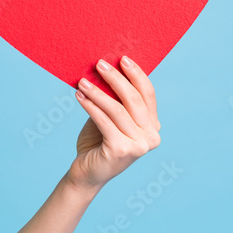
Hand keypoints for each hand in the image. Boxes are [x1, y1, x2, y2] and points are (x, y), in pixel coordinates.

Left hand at [67, 55, 160, 194]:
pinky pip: (104, 121)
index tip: (122, 58)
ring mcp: (139, 145)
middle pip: (134, 99)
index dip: (136, 74)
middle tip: (99, 64)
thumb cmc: (97, 142)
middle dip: (115, 78)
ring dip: (98, 92)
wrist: (86, 173)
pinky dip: (90, 106)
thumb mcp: (109, 118)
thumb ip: (114, 100)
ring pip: (117, 109)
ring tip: (82, 81)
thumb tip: (106, 69)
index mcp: (153, 126)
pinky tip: (79, 96)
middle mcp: (151, 136)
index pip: (147, 94)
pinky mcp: (122, 150)